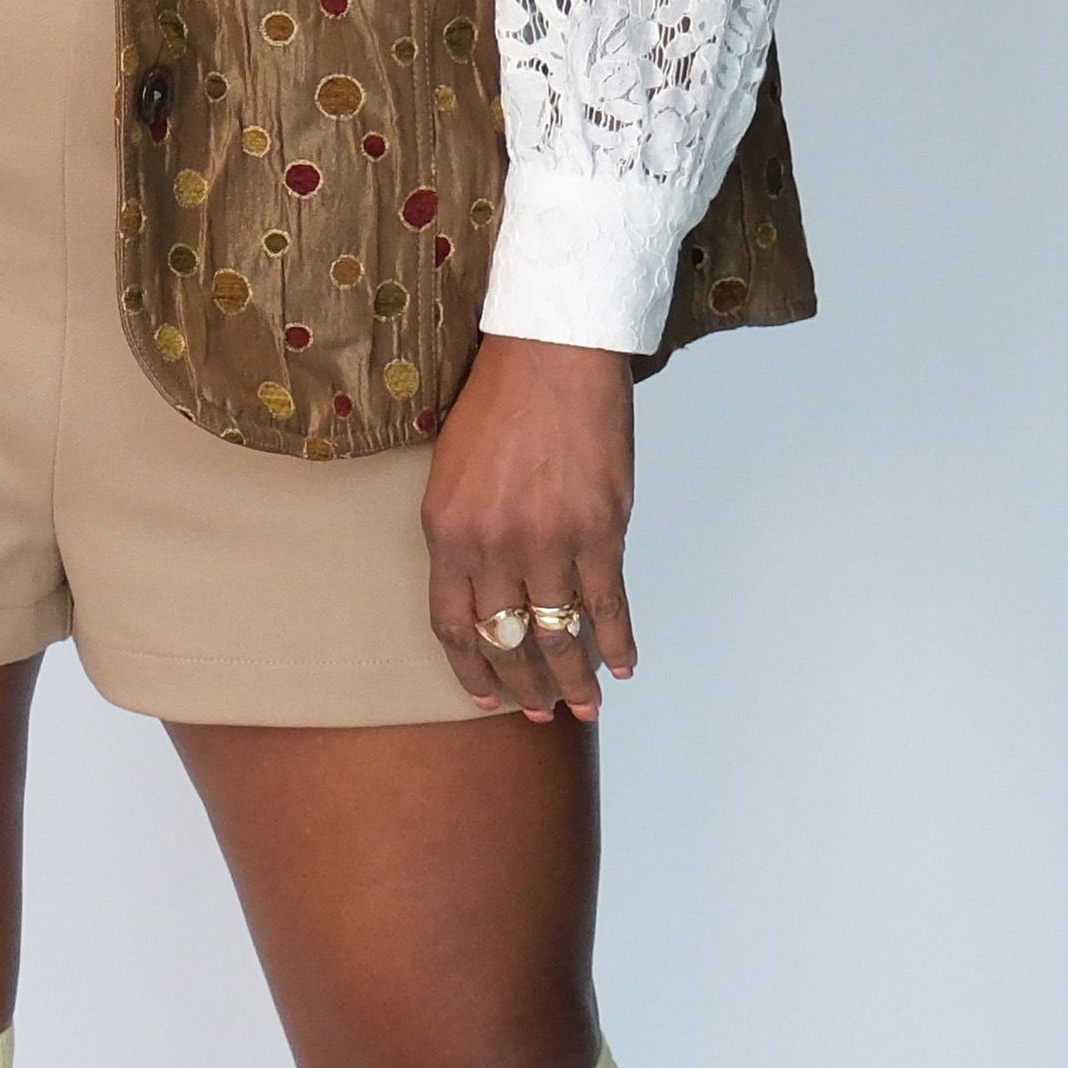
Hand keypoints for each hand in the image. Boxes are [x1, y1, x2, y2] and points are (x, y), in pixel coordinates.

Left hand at [420, 334, 637, 722]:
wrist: (551, 353)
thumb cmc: (497, 401)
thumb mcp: (450, 470)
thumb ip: (462, 532)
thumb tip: (484, 588)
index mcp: (447, 532)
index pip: (452, 626)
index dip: (470, 671)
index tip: (483, 699)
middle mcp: (494, 547)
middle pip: (506, 642)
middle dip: (522, 688)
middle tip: (537, 714)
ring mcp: (550, 543)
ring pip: (559, 635)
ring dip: (572, 679)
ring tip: (581, 708)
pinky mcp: (600, 531)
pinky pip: (609, 606)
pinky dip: (617, 643)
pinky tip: (621, 667)